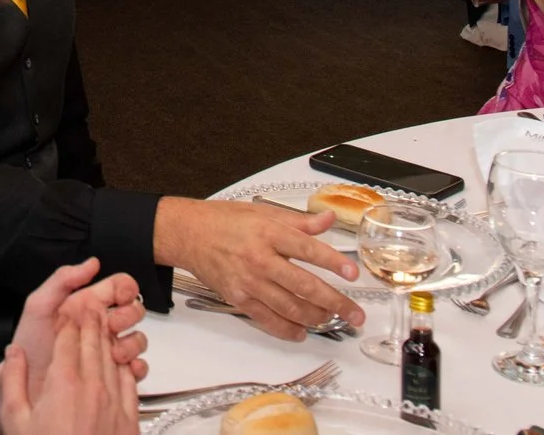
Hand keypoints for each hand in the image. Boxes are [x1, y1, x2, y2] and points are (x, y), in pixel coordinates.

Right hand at [0, 311, 137, 434]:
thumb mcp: (15, 421)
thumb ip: (14, 381)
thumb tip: (14, 352)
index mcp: (63, 383)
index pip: (68, 338)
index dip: (68, 319)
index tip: (68, 307)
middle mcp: (93, 387)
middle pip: (94, 342)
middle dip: (92, 320)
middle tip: (90, 304)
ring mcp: (114, 403)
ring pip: (114, 359)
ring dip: (109, 338)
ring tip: (106, 323)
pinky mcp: (129, 421)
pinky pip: (131, 383)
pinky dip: (127, 366)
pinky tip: (124, 360)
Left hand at [8, 260, 148, 400]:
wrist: (24, 386)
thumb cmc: (30, 346)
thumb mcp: (39, 307)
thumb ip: (62, 280)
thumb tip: (93, 263)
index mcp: (87, 305)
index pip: (119, 287)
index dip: (126, 288)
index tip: (120, 297)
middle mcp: (100, 325)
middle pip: (134, 310)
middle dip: (129, 315)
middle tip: (112, 326)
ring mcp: (108, 350)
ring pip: (138, 339)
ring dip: (133, 343)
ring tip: (115, 353)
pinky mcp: (112, 375)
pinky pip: (137, 369)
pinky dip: (138, 367)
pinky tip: (125, 368)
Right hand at [155, 198, 363, 340]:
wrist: (188, 234)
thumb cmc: (224, 220)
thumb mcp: (262, 212)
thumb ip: (298, 221)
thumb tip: (327, 220)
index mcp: (268, 233)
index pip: (308, 249)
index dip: (333, 262)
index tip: (353, 274)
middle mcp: (260, 259)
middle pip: (304, 285)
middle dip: (335, 302)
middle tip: (355, 314)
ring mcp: (249, 283)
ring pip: (290, 308)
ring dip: (316, 318)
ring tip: (332, 319)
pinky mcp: (238, 299)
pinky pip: (268, 320)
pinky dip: (288, 329)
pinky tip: (302, 331)